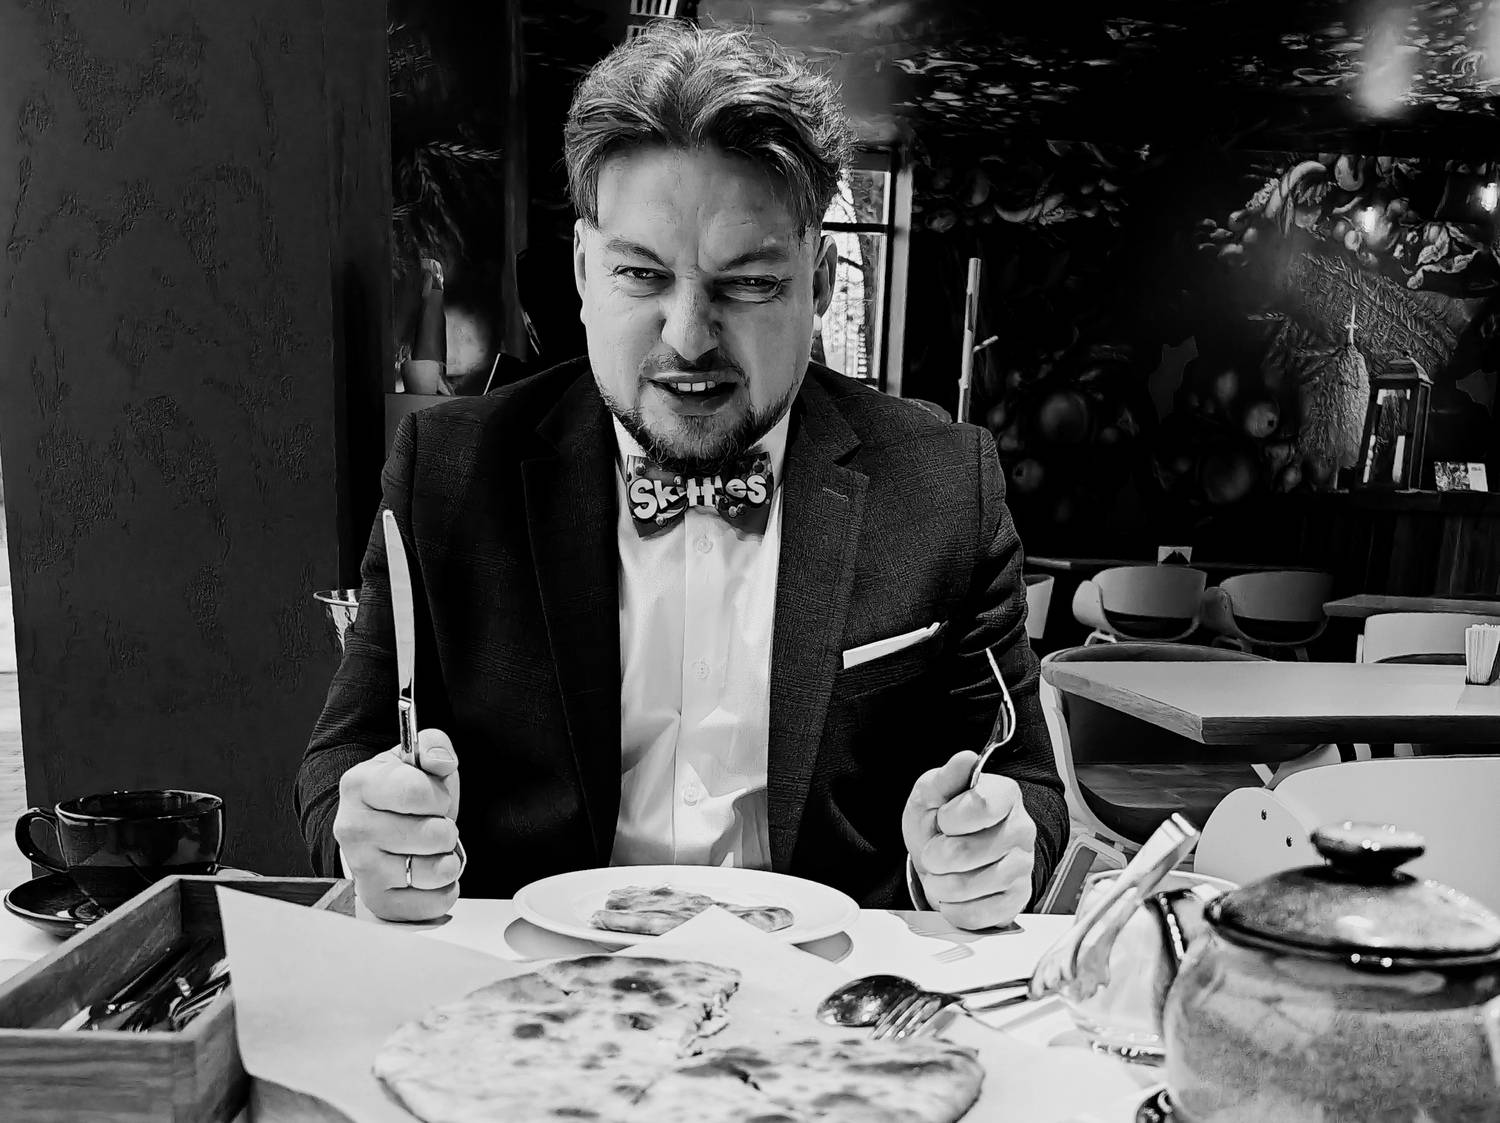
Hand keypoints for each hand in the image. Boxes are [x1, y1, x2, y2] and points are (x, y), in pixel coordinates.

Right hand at [332, 728, 462, 921]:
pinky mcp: (378, 902)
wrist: (381, 826)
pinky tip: (429, 874)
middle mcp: (352, 828)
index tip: (434, 797)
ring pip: (435, 871)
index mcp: (360, 784)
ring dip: (447, 860)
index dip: (438, 795)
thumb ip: (434, 746)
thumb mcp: (417, 759)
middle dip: (446, 828)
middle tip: (432, 825)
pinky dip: (443, 891)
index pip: (415, 792)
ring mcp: (362, 868)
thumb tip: (441, 761)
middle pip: (432, 835)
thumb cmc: (403, 793)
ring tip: (431, 850)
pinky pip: (431, 904)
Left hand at [902, 749, 1036, 930]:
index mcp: (1004, 795)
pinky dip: (954, 907)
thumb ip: (946, 778)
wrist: (941, 858)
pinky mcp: (1016, 900)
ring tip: (942, 873)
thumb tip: (966, 759)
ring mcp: (1023, 867)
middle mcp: (1021, 829)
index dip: (950, 818)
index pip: (981, 806)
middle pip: (968, 851)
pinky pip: (978, 913)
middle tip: (935, 852)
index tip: (943, 819)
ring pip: (970, 885)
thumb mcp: (931, 793)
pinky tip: (954, 893)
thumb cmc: (937, 822)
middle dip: (936, 855)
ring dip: (941, 883)